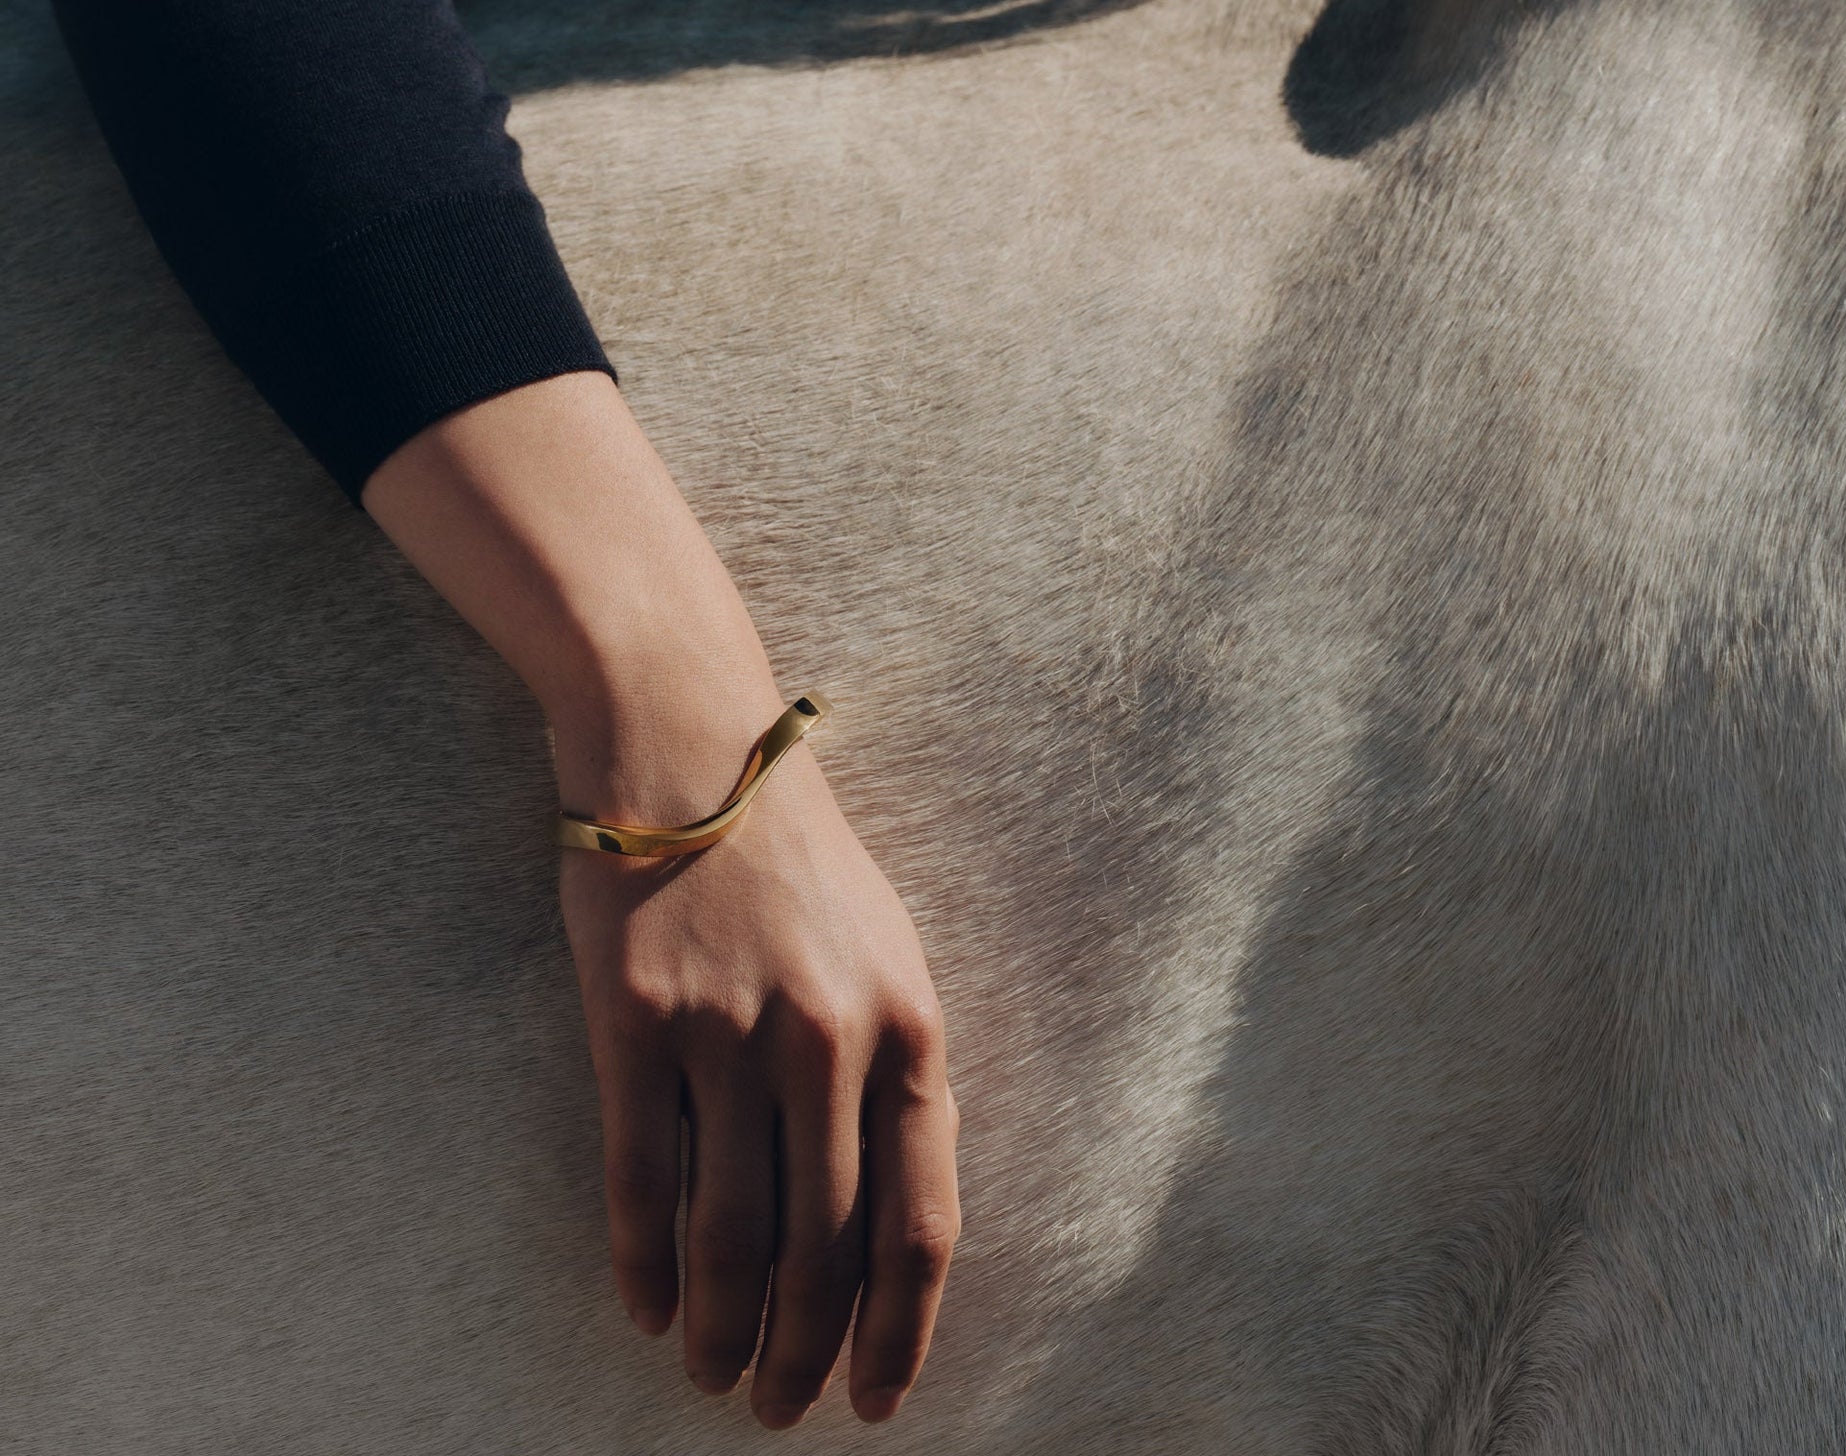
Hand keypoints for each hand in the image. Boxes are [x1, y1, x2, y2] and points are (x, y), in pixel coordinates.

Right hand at [558, 716, 959, 1425]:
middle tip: (778, 1407)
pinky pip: (643, 1179)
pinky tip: (645, 1309)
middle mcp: (827, 1040)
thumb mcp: (884, 951)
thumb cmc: (792, 857)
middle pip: (823, 1251)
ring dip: (722, 1329)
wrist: (686, 745)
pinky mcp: (637, 1022)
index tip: (876, 1402)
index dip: (900, 1333)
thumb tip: (894, 1222)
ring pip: (731, 1236)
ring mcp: (729, 1032)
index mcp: (908, 1026)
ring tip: (711, 1374)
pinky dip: (644, 1265)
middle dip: (803, 1354)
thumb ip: (896, 1073)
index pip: (919, 1224)